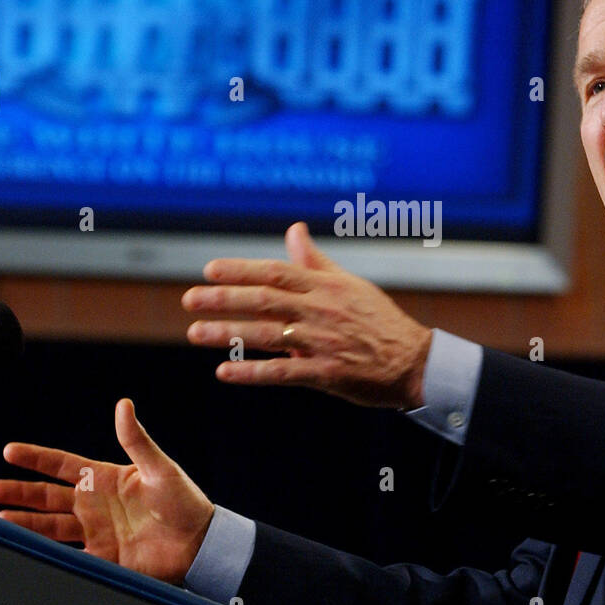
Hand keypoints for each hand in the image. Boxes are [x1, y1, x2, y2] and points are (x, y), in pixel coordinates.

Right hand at [0, 399, 213, 583]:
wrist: (199, 544)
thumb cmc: (184, 502)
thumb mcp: (159, 468)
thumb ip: (136, 440)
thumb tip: (123, 405)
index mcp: (105, 478)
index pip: (62, 465)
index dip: (36, 458)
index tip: (10, 451)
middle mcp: (95, 503)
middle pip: (48, 495)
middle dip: (19, 491)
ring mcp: (96, 530)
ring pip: (50, 524)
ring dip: (24, 520)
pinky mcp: (101, 556)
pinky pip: (66, 553)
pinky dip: (44, 550)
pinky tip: (25, 546)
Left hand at [182, 222, 432, 408]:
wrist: (415, 362)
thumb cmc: (379, 321)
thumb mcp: (349, 285)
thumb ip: (315, 261)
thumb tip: (294, 231)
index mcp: (326, 286)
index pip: (276, 272)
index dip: (241, 270)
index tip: (209, 270)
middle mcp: (321, 310)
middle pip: (265, 299)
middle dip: (224, 299)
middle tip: (189, 300)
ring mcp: (324, 342)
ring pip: (268, 334)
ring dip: (228, 333)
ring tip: (195, 333)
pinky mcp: (328, 373)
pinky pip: (284, 372)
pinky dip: (253, 372)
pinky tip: (225, 372)